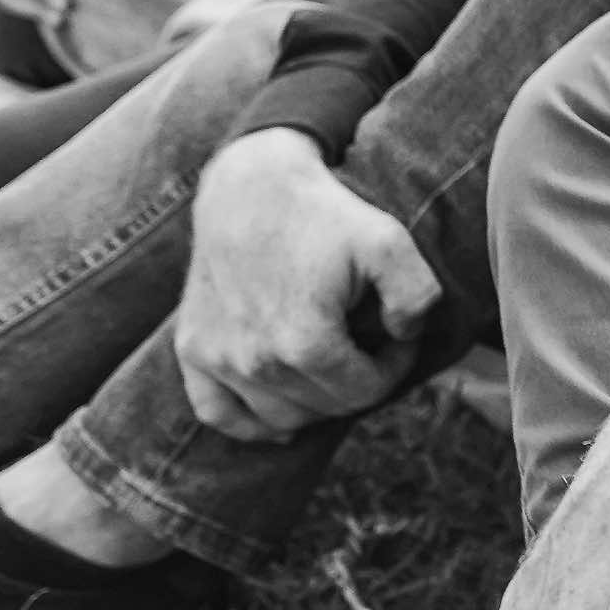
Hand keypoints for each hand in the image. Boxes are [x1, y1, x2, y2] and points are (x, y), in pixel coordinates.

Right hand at [173, 128, 442, 438]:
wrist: (250, 187)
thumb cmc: (324, 214)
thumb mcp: (389, 242)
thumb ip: (417, 295)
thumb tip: (405, 335)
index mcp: (304, 343)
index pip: (365, 392)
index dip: (394, 367)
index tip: (398, 336)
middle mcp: (255, 362)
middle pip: (326, 407)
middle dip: (359, 380)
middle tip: (370, 342)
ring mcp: (217, 359)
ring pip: (280, 418)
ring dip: (315, 400)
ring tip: (334, 361)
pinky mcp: (192, 349)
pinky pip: (219, 413)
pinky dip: (251, 422)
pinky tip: (282, 412)